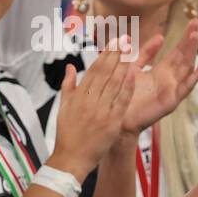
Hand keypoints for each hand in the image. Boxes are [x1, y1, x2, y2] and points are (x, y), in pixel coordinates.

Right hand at [51, 38, 136, 179]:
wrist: (71, 157)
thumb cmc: (68, 133)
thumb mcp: (64, 107)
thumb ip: (68, 85)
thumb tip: (70, 66)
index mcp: (79, 95)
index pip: (94, 69)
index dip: (106, 54)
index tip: (115, 42)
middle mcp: (89, 99)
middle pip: (105, 72)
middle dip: (116, 54)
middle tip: (126, 39)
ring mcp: (101, 110)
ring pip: (114, 83)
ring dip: (124, 65)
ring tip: (132, 50)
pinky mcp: (111, 121)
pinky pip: (121, 101)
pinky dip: (127, 87)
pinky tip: (134, 74)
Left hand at [121, 20, 197, 134]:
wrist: (116, 116)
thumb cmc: (123, 95)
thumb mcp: (133, 67)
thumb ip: (145, 53)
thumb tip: (160, 36)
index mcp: (161, 72)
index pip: (176, 52)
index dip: (184, 38)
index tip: (192, 22)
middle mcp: (169, 80)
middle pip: (184, 57)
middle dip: (190, 40)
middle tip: (196, 22)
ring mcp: (172, 90)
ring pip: (186, 68)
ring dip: (192, 52)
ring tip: (196, 37)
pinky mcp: (171, 100)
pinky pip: (186, 87)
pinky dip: (195, 76)